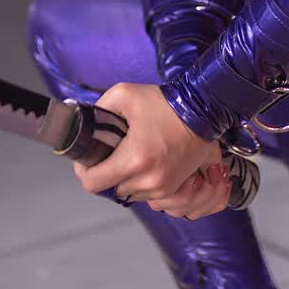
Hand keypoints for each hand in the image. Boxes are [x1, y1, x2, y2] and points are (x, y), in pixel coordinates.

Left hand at [71, 82, 232, 218]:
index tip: (88, 159)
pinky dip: (142, 182)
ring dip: (125, 180)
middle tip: (111, 153)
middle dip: (107, 174)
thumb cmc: (166, 103)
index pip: (93, 183)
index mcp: (134, 159)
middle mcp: (149, 179)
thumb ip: (99, 109)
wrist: (203, 110)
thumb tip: (86, 124)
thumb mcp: (124, 94)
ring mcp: (163, 187)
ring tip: (130, 157)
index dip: (84, 171)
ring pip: (129, 194)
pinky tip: (144, 164)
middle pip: (111, 190)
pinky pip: (147, 195)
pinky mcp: (174, 187)